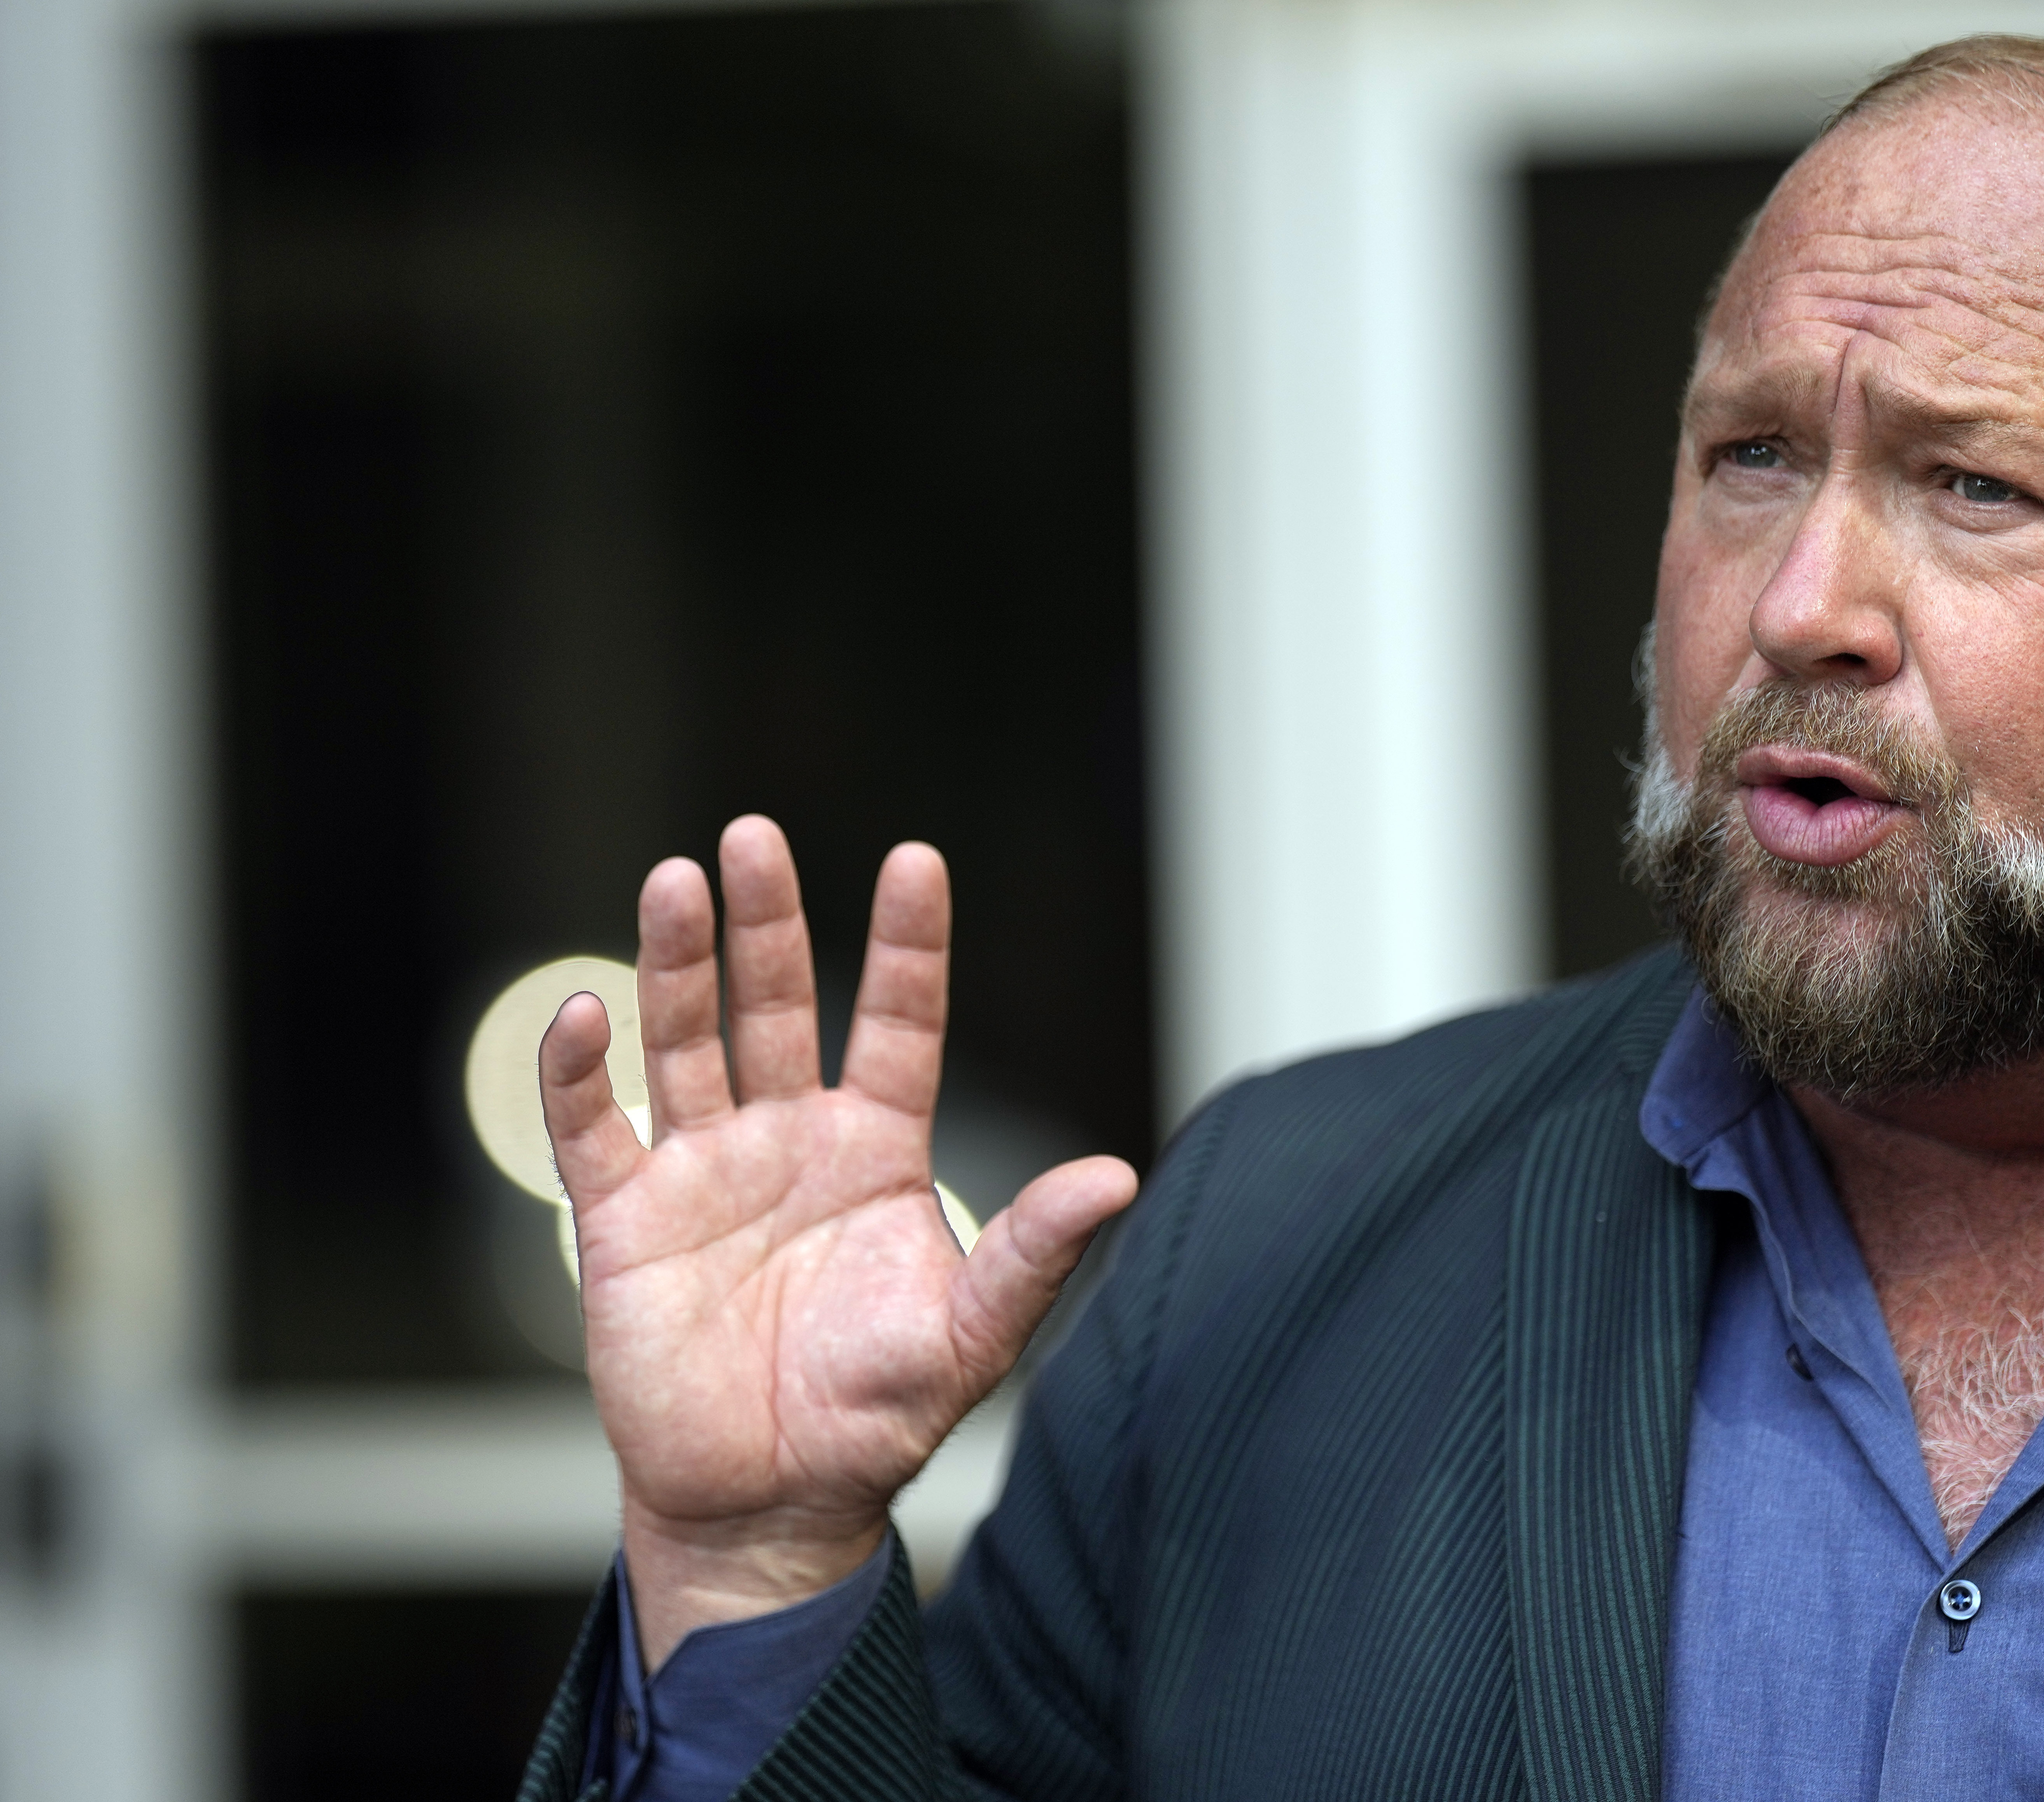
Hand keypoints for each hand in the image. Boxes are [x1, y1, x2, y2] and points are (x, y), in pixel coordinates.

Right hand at [538, 816, 1138, 1667]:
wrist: (772, 1503)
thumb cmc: (874, 1417)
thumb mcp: (971, 1336)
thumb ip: (1034, 1253)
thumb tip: (1118, 1176)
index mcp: (876, 1150)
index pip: (895, 1022)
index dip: (906, 946)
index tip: (916, 861)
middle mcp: (788, 1139)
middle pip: (774, 1004)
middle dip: (766, 921)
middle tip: (754, 836)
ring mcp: (702, 1171)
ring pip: (684, 1040)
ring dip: (676, 961)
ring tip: (677, 879)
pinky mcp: (625, 1221)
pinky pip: (593, 1130)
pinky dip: (580, 1073)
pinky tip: (588, 1013)